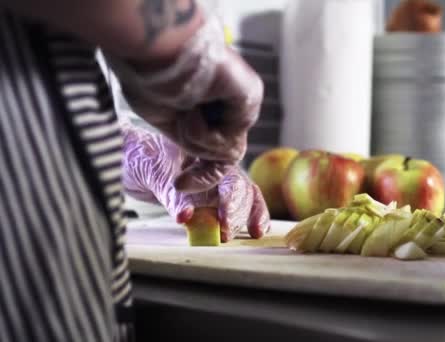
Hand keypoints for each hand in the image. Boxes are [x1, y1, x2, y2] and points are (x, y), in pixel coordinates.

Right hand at [107, 12, 263, 192]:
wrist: (150, 51)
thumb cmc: (148, 77)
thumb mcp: (166, 121)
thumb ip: (189, 143)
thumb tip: (192, 177)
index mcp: (209, 109)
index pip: (219, 151)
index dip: (205, 176)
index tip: (181, 186)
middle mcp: (228, 105)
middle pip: (229, 157)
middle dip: (212, 181)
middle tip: (190, 191)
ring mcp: (241, 102)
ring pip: (227, 152)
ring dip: (195, 141)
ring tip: (182, 111)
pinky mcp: (249, 97)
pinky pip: (229, 142)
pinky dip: (203, 134)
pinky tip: (192, 110)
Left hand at [122, 123, 269, 241]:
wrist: (125, 158)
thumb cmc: (138, 155)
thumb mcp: (151, 172)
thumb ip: (171, 195)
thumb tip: (185, 217)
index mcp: (206, 153)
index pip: (228, 174)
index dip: (230, 198)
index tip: (223, 220)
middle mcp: (215, 168)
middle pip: (241, 188)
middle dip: (238, 212)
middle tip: (225, 232)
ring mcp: (214, 184)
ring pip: (244, 198)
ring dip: (247, 217)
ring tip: (242, 234)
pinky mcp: (209, 201)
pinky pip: (235, 208)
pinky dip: (249, 218)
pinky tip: (255, 231)